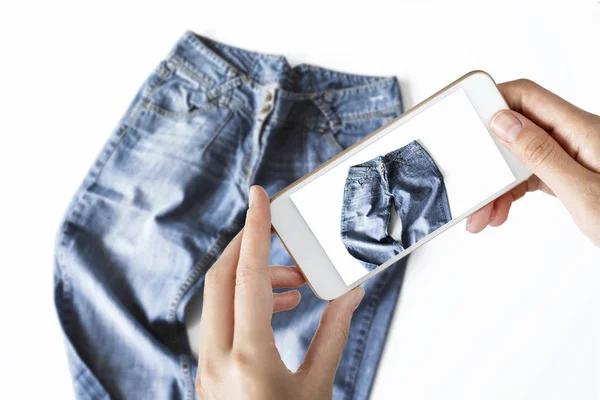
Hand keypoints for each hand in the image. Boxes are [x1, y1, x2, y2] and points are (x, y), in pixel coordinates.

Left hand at [195, 185, 364, 398]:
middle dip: (250, 248)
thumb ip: (333, 335)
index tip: (258, 195)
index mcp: (248, 359)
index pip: (246, 276)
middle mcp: (216, 358)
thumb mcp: (319, 388)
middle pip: (221, 278)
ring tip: (294, 284)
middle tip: (282, 239)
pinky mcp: (208, 371)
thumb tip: (349, 294)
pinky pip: (219, 320)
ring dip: (252, 280)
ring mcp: (206, 366)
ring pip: (218, 299)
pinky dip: (245, 303)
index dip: (255, 229)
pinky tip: (276, 308)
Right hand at [466, 79, 599, 245]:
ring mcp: (572, 155)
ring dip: (496, 185)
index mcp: (582, 130)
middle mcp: (575, 137)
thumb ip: (540, 154)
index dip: (492, 100)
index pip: (527, 96)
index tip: (464, 119)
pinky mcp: (569, 174)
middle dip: (487, 161)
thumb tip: (503, 122)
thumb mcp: (582, 192)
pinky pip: (530, 175)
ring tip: (483, 215)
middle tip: (472, 189)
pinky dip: (510, 193)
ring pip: (519, 158)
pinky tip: (501, 211)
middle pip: (516, 132)